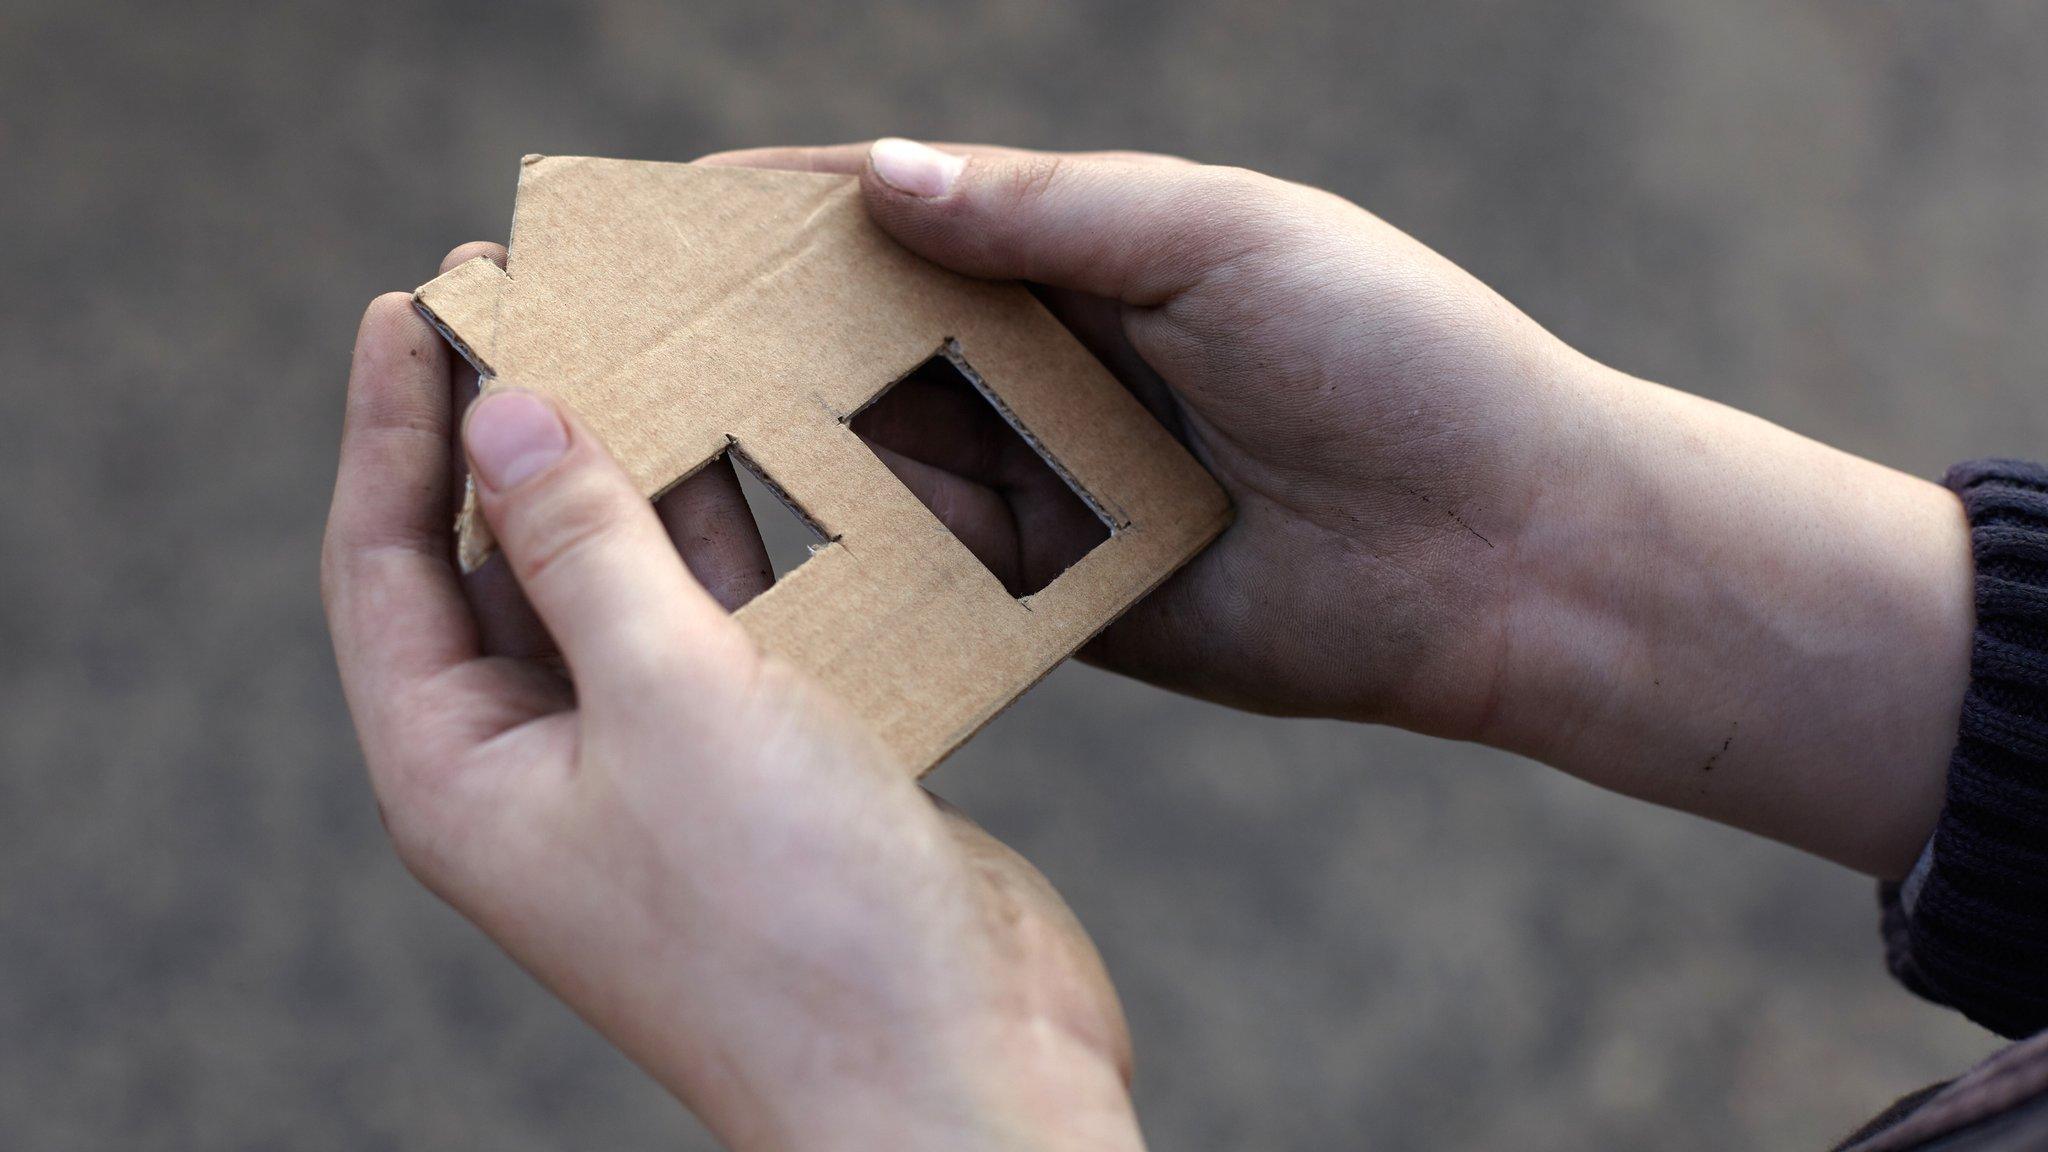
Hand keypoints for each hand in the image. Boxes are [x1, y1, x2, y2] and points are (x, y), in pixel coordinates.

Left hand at [321, 289, 1142, 1151]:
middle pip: (497, 559)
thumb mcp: (671, 703)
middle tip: (539, 287)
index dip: (392, 425)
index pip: (387, 563)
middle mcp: (546, 766)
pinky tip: (763, 450)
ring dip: (634, 470)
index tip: (420, 298)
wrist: (957, 1068)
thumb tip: (509, 415)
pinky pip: (720, 618)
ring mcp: (656, 765)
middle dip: (512, 429)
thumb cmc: (792, 922)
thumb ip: (590, 548)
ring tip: (650, 336)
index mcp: (466, 772)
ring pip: (619, 579)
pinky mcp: (760, 760)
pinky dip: (735, 535)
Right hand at [700, 139, 1581, 731]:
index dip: (784, 212)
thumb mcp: (1227, 238)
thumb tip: (880, 178)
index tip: (656, 215)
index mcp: (1094, 254)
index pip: (907, 216)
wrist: (1504, 552)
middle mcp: (1058, 364)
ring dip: (789, 454)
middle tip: (619, 352)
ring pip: (889, 461)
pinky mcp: (1070, 596)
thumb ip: (1058, 214)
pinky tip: (770, 564)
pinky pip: (944, 576)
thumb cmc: (1393, 357)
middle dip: (752, 339)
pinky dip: (866, 565)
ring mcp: (1059, 482)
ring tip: (658, 459)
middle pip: (871, 341)